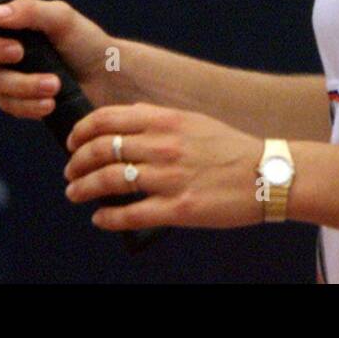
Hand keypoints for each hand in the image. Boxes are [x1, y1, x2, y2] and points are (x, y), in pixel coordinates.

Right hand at [0, 0, 116, 118]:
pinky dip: (28, 104)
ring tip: (54, 84)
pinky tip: (50, 102)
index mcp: (6, 14)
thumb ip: (29, 11)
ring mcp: (5, 71)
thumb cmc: (85, 41)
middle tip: (18, 52)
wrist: (108, 79)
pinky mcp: (15, 99)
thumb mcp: (62, 18)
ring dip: (22, 83)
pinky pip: (7, 104)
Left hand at [64, 103, 265, 230]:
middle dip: (77, 162)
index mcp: (165, 120)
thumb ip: (158, 119)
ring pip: (109, 181)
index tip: (72, 142)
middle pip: (102, 150)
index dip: (81, 130)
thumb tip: (126, 118)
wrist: (268, 174)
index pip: (107, 119)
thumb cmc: (230, 147)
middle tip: (70, 172)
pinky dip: (108, 218)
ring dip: (83, 188)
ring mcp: (169, 178)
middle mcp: (163, 146)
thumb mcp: (193, 120)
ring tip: (75, 194)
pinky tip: (99, 218)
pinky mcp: (178, 209)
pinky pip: (131, 214)